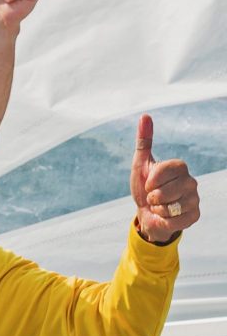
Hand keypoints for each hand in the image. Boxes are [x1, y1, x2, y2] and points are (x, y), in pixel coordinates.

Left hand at [131, 114, 199, 242]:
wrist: (147, 212)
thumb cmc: (144, 187)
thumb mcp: (140, 164)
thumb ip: (143, 141)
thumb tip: (145, 115)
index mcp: (179, 167)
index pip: (165, 170)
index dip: (151, 179)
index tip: (148, 183)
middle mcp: (191, 181)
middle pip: (166, 191)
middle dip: (152, 196)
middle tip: (153, 196)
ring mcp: (195, 199)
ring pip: (171, 207)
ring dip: (158, 209)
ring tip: (159, 206)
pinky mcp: (195, 215)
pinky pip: (175, 220)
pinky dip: (164, 220)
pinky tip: (166, 216)